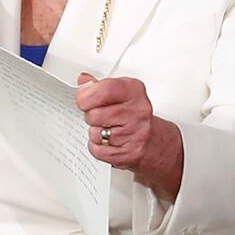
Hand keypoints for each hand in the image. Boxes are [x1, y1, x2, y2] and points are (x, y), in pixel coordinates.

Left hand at [76, 72, 183, 198]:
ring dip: (95, 132)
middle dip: (90, 115)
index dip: (87, 95)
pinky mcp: (129, 153)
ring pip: (95, 133)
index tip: (82, 98)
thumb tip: (83, 81)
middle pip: (95, 114)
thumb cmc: (134, 115)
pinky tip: (109, 141)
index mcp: (135, 91)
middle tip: (100, 115)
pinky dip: (98, 147)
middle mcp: (138, 112)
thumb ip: (100, 86)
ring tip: (108, 128)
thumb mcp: (121, 93)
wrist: (152, 141)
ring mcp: (135, 133)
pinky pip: (98, 150)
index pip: (105, 89)